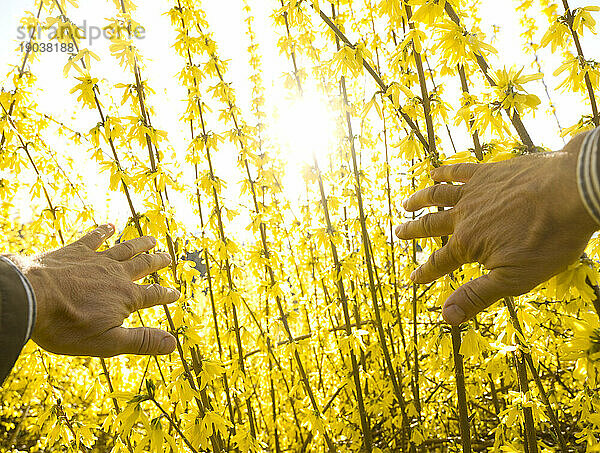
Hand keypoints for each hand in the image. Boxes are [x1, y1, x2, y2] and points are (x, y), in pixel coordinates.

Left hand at [9, 224, 179, 355]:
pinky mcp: (75, 251)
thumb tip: (173, 344)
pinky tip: (109, 226)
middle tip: (169, 258)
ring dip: (140, 244)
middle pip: (144, 265)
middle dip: (158, 262)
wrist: (31, 298)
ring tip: (152, 239)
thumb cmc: (68, 325)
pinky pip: (94, 238)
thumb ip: (141, 341)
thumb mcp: (108, 342)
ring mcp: (96, 260)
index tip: (176, 294)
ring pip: (125, 249)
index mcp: (126, 297)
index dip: (166, 295)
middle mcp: (116, 274)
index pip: (154, 295)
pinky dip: (103, 232)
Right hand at [396, 132, 598, 324]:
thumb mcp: (514, 279)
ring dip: (420, 200)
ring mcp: (476, 191)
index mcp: (467, 244)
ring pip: (438, 195)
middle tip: (398, 231)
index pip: (439, 262)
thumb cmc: (548, 239)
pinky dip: (443, 172)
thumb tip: (445, 317)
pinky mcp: (490, 172)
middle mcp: (464, 216)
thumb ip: (477, 295)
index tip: (412, 279)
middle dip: (413, 231)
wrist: (573, 192)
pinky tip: (435, 173)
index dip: (425, 272)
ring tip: (407, 203)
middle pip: (431, 224)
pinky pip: (459, 170)